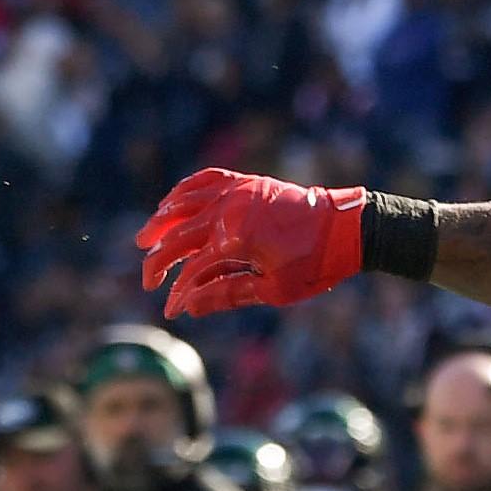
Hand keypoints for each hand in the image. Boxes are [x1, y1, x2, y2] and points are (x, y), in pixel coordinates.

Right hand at [137, 168, 369, 317]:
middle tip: (149, 281)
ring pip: (185, 202)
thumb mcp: (273, 290)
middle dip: (160, 260)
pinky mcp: (247, 184)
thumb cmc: (314, 265)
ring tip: (145, 240)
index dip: (178, 291)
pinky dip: (185, 190)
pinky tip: (172, 203)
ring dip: (162, 221)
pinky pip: (206, 180)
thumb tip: (190, 307)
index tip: (171, 311)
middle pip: (180, 235)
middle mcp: (231, 210)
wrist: (345, 229)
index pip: (193, 268)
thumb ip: (227, 294)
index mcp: (237, 238)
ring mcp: (238, 192)